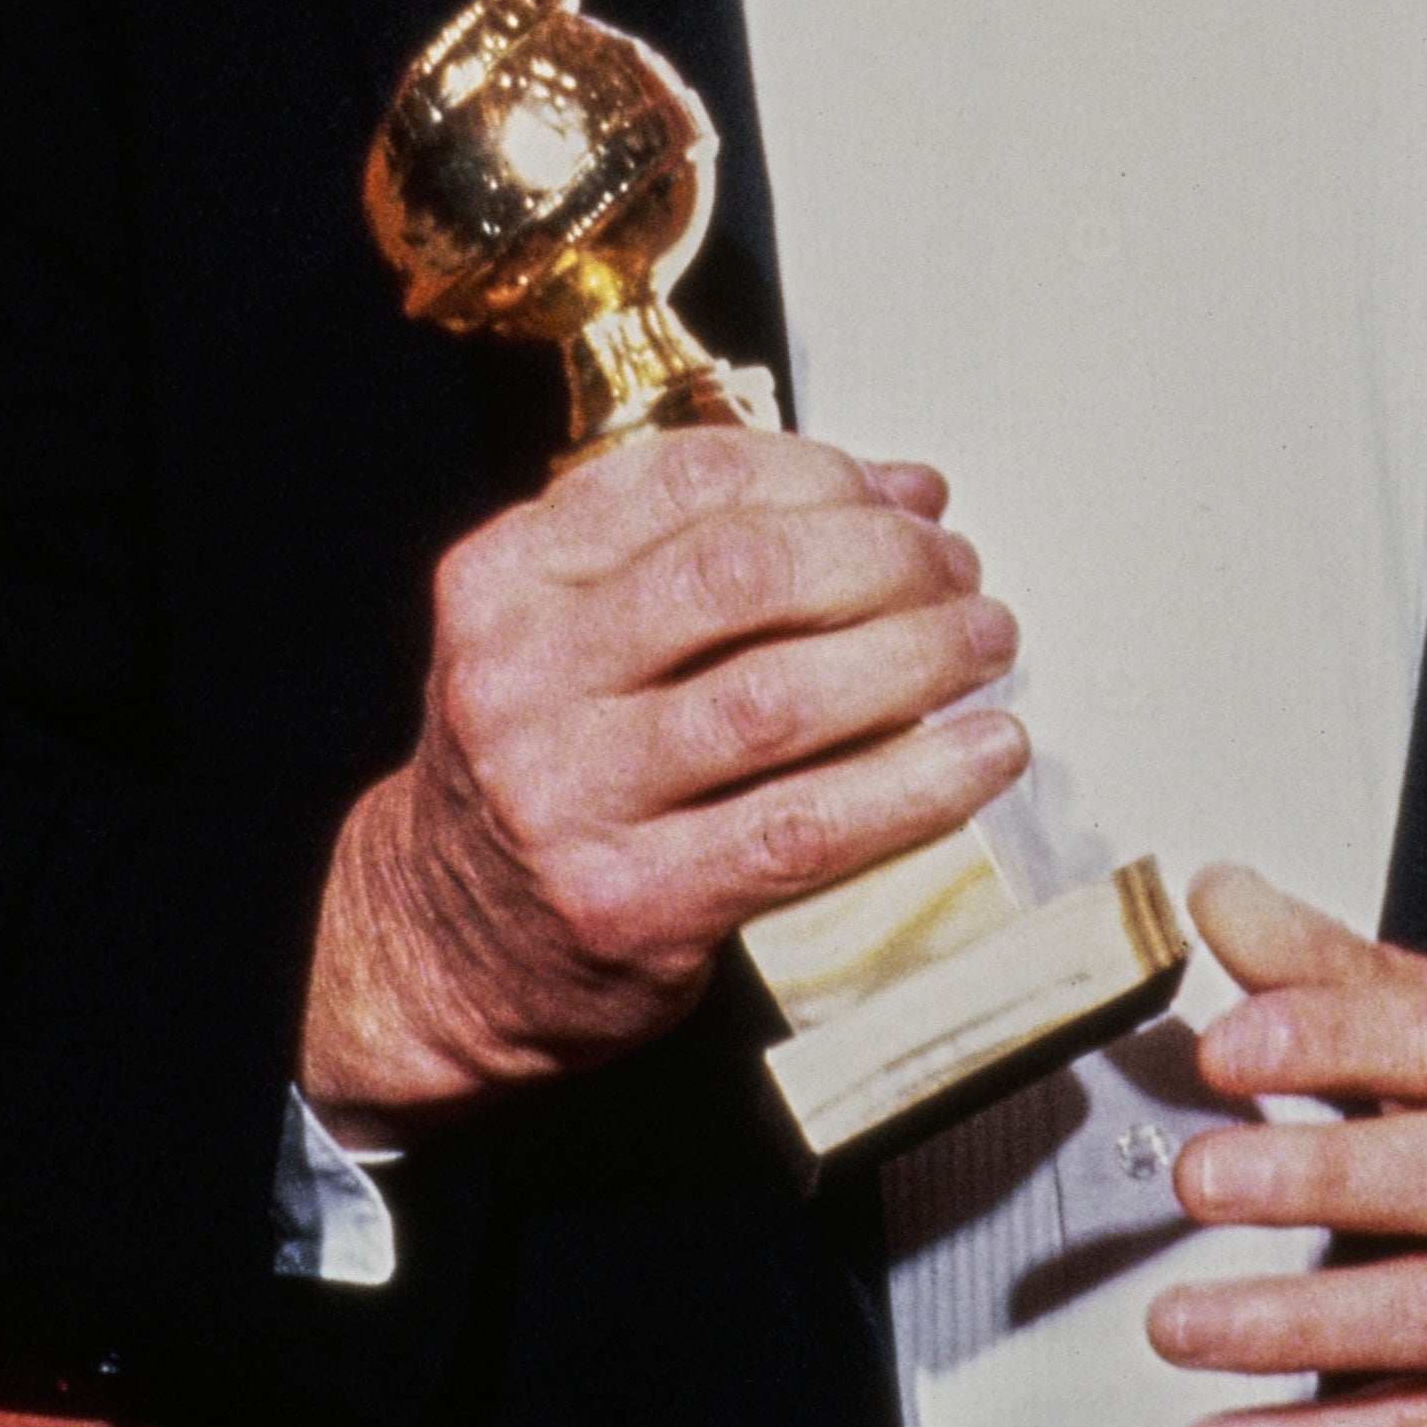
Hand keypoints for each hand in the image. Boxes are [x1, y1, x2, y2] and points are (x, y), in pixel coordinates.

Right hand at [301, 430, 1025, 1117]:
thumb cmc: (545, 770)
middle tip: (960, 574)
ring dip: (916, 657)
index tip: (905, 499)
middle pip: (741, 575)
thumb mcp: (568, 632)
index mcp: (506, 579)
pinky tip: (983, 754)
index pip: (690, 480)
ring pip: (777, 698)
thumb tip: (902, 493)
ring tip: (986, 645)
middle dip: (883, 558)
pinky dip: (915, 784)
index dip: (826, 474)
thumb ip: (703, 552)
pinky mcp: (630, 903)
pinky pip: (802, 828)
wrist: (440, 952)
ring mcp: (567, 795)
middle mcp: (521, 676)